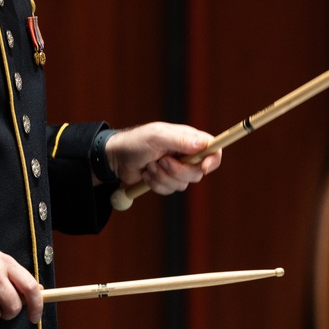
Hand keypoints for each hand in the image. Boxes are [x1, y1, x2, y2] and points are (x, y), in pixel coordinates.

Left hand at [105, 121, 220, 193]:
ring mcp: (177, 168)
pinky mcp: (167, 180)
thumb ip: (180, 140)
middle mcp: (186, 154)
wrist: (116, 158)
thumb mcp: (157, 137)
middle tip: (161, 161)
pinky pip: (170, 190)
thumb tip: (203, 144)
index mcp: (188, 138)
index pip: (213, 149)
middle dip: (178, 171)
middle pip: (198, 172)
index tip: (204, 168)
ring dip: (163, 177)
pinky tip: (146, 174)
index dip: (213, 160)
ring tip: (150, 165)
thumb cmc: (135, 142)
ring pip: (183, 184)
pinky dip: (156, 184)